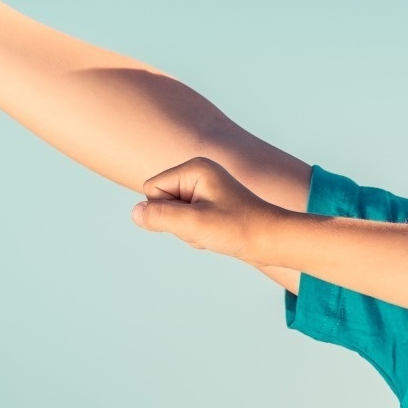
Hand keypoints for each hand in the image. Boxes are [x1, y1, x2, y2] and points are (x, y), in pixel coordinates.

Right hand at [131, 157, 285, 260]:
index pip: (152, 189)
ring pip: (172, 216)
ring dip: (187, 231)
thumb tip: (134, 213)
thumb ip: (160, 217)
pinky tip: (216, 235)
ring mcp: (204, 189)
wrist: (272, 240)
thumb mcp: (194, 224)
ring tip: (213, 231)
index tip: (194, 217)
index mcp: (194, 167)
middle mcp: (198, 173)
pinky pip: (186, 222)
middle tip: (206, 226)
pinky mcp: (209, 204)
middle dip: (177, 222)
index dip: (164, 212)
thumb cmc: (238, 228)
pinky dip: (196, 234)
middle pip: (161, 202)